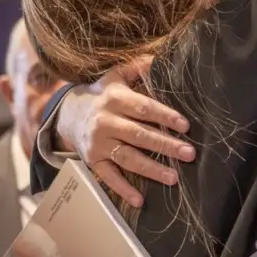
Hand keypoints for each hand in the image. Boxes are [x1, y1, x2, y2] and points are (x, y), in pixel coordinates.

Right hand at [56, 56, 194, 205]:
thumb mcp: (117, 76)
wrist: (67, 114)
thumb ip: (138, 67)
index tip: (185, 126)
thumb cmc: (103, 94)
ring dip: (151, 169)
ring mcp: (98, 143)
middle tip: (189, 154)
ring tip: (174, 178)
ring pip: (127, 158)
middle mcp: (105, 121)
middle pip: (139, 135)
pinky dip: (123, 189)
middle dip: (165, 145)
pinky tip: (140, 200)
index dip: (164, 116)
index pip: (143, 108)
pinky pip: (108, 177)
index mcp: (114, 99)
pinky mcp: (92, 161)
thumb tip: (160, 56)